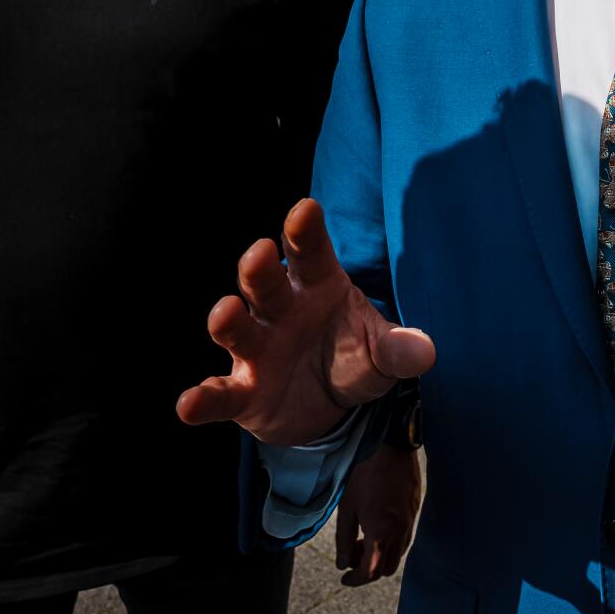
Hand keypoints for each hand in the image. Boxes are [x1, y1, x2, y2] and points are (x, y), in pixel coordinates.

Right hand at [177, 198, 435, 445]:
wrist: (330, 405)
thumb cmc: (353, 357)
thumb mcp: (382, 354)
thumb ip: (399, 349)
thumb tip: (425, 350)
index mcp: (317, 286)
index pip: (311, 252)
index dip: (306, 231)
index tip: (305, 208)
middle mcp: (280, 310)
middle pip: (265, 282)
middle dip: (259, 268)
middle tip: (260, 252)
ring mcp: (257, 349)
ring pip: (237, 329)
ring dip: (228, 320)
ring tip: (225, 313)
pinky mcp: (243, 392)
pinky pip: (220, 394)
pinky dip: (204, 399)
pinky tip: (189, 405)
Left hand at [335, 443, 421, 585]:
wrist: (390, 446)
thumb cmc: (364, 475)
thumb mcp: (347, 508)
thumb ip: (344, 539)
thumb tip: (342, 564)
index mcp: (380, 533)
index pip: (370, 572)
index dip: (356, 580)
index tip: (344, 578)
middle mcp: (400, 532)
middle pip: (386, 568)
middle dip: (368, 567)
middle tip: (352, 552)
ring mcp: (410, 521)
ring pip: (398, 554)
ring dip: (380, 554)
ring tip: (363, 537)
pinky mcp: (414, 510)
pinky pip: (405, 537)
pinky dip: (390, 541)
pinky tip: (377, 524)